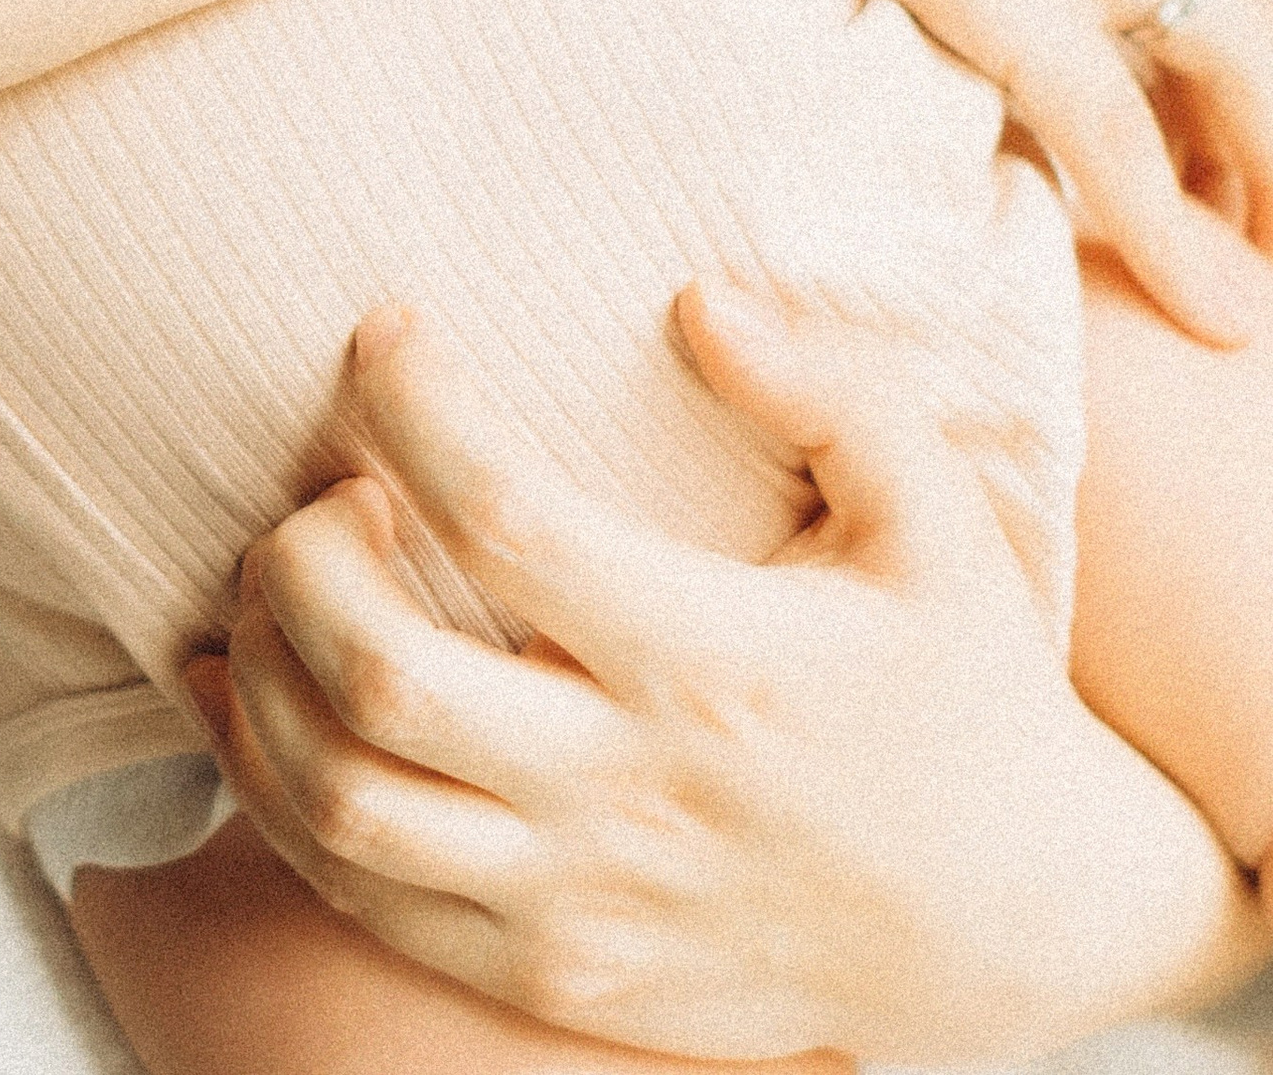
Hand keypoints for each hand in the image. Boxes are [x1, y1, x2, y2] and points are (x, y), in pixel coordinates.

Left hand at [187, 296, 1267, 1063]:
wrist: (1023, 923)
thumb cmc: (968, 689)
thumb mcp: (938, 518)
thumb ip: (826, 391)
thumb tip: (696, 299)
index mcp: (716, 663)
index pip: (505, 515)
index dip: (412, 403)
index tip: (382, 329)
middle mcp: (631, 793)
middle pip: (385, 673)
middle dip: (303, 552)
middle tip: (319, 477)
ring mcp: (583, 901)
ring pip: (344, 803)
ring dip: (264, 675)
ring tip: (282, 577)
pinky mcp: (556, 973)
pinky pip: (362, 897)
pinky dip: (272, 793)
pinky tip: (250, 697)